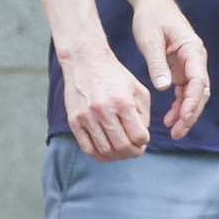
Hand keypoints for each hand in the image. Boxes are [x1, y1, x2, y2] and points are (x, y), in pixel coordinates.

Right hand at [60, 43, 151, 161]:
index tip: (143, 139)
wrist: (86, 61)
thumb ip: (144, 115)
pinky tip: (106, 151)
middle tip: (135, 149)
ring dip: (117, 156)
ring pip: (105, 151)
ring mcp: (87, 117)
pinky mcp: (74, 121)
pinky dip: (99, 155)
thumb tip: (142, 139)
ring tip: (122, 151)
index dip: (144, 142)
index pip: (139, 136)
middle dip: (133, 153)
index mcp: (123, 102)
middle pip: (122, 147)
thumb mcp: (138, 90)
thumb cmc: (116, 76)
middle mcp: (104, 111)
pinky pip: (87, 148)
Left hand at [130, 0, 208, 141]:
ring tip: (174, 131)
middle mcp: (195, 59)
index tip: (182, 117)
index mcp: (192, 50)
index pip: (198, 80)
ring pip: (194, 95)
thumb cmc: (152, 17)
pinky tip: (170, 120)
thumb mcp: (151, 39)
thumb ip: (157, 63)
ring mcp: (190, 65)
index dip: (192, 101)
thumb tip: (164, 88)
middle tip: (178, 132)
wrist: (152, 3)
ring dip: (186, 114)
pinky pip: (184, 92)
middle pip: (200, 92)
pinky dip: (178, 106)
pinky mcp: (181, 69)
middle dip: (191, 114)